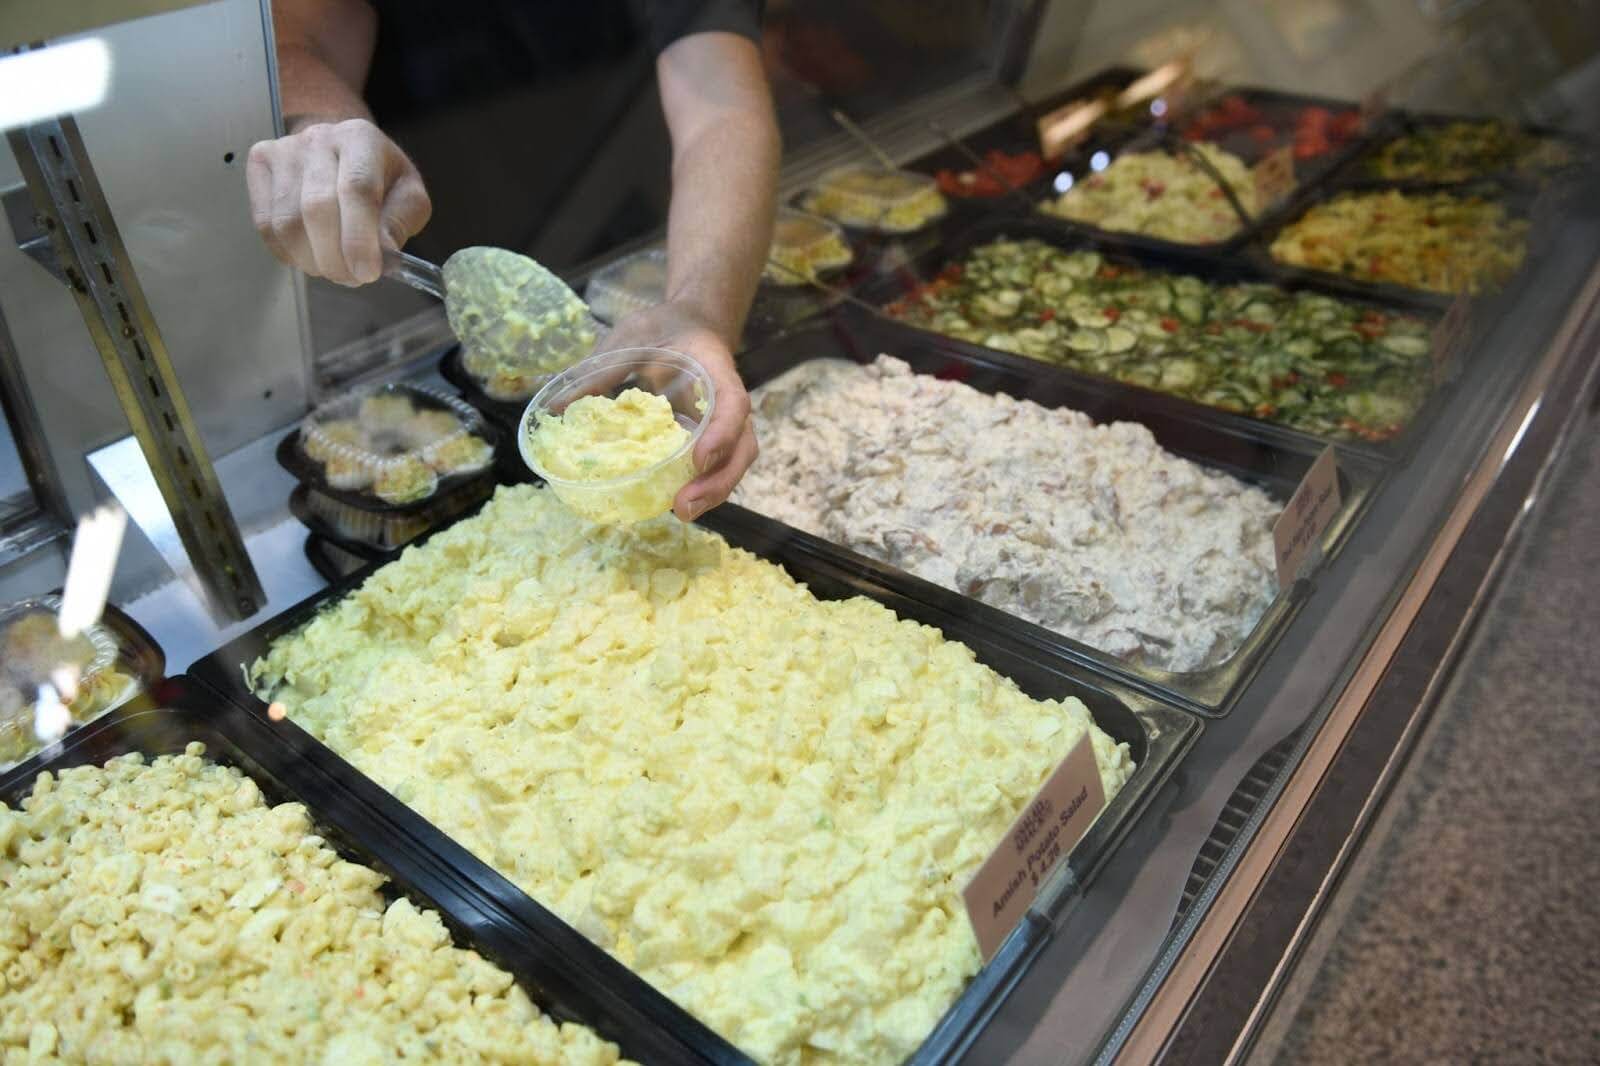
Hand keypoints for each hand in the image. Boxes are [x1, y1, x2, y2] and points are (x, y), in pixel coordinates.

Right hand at [246, 118, 430, 285]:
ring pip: (287, 221)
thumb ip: (401, 220)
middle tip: (351, 278)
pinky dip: (288, 253)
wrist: (341, 149)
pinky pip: (266, 224)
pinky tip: (309, 255)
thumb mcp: (408, 194)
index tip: (366, 273)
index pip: (356, 188)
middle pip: (317, 207)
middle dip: (335, 257)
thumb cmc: (380, 177)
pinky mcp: (260, 164)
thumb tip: (383, 252)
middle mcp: (319, 139)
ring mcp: (284, 150)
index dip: (359, 238)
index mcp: (362, 139)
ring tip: (334, 268)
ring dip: (311, 260)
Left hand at [599, 302, 757, 521]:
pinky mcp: (710, 438)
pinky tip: (674, 502)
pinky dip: (701, 488)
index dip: (721, 433)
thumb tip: (554, 406)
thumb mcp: (631, 335)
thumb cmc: (663, 328)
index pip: (732, 404)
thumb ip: (602, 367)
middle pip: (742, 449)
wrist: (689, 325)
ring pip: (734, 463)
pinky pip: (716, 467)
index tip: (698, 458)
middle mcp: (726, 402)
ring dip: (712, 493)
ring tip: (681, 512)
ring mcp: (722, 424)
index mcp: (715, 370)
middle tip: (683, 506)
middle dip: (717, 482)